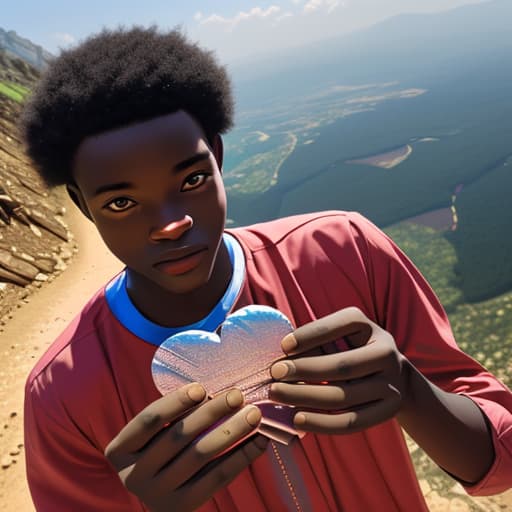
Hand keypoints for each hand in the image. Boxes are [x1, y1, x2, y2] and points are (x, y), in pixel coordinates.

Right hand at [105, 384, 267, 511]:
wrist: (158, 495)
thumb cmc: (158, 449)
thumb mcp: (152, 435)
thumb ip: (171, 415)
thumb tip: (213, 386)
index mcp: (121, 450)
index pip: (148, 421)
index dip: (174, 402)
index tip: (201, 388)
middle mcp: (134, 475)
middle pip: (178, 436)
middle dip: (211, 412)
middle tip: (237, 395)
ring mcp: (158, 495)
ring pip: (200, 455)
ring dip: (231, 431)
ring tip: (253, 414)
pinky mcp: (183, 507)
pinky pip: (217, 478)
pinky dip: (241, 457)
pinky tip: (259, 441)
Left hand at [269, 307, 409, 433]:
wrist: (391, 375)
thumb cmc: (349, 349)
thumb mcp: (338, 336)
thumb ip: (315, 340)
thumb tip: (283, 355)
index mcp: (368, 327)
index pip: (341, 325)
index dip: (311, 334)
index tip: (284, 345)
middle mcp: (386, 353)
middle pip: (342, 366)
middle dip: (305, 369)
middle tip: (275, 373)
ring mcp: (391, 384)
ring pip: (344, 396)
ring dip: (306, 396)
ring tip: (278, 394)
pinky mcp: (389, 410)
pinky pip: (352, 422)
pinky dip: (322, 423)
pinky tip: (297, 418)